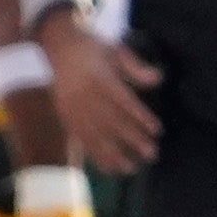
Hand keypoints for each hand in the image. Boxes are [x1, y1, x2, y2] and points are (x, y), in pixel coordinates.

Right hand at [37, 10, 164, 174]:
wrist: (58, 47)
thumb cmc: (92, 48)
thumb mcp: (115, 50)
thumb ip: (136, 67)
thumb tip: (159, 79)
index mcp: (99, 77)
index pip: (123, 101)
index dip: (140, 116)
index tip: (157, 130)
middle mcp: (85, 96)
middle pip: (111, 122)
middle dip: (132, 140)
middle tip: (151, 154)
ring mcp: (73, 109)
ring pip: (95, 135)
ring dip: (114, 154)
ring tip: (131, 169)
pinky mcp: (66, 118)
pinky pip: (81, 140)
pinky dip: (95, 156)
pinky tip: (109, 169)